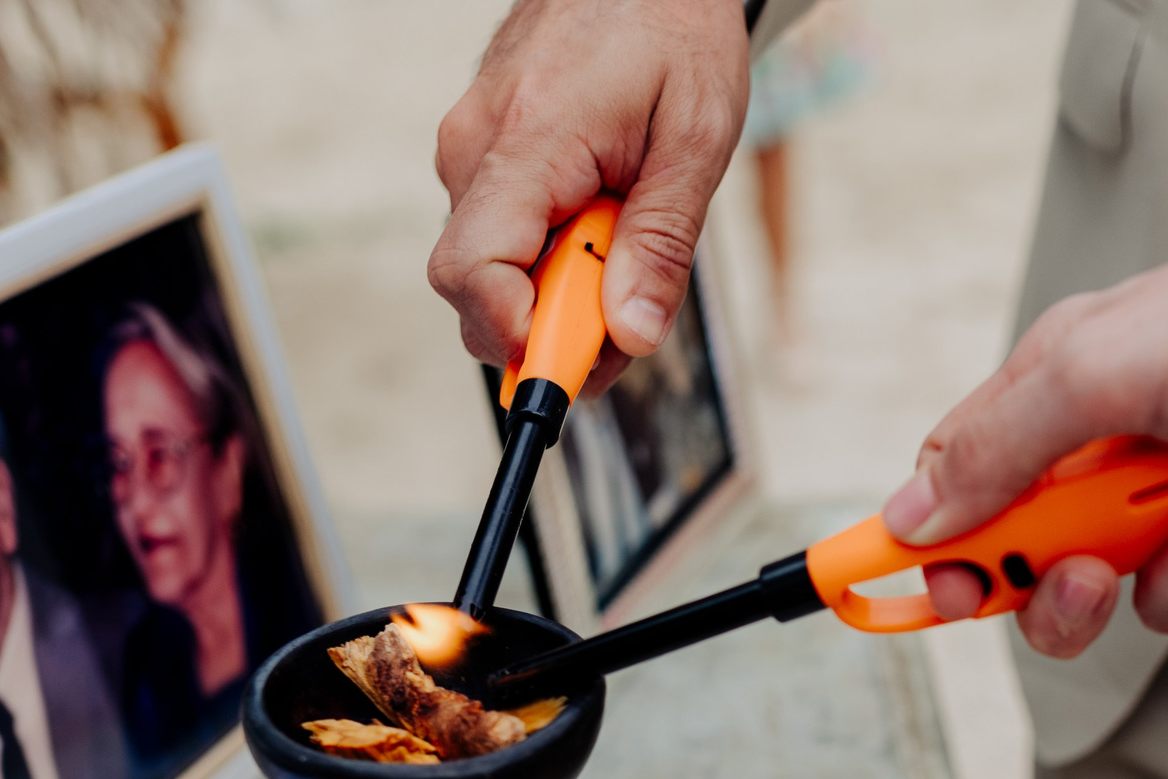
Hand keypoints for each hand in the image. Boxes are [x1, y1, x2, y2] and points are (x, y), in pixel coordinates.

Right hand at [430, 0, 748, 390]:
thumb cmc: (675, 31)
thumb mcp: (697, 137)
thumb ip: (661, 242)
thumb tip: (631, 337)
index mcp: (526, 143)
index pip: (472, 274)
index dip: (517, 336)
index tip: (578, 358)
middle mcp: (474, 151)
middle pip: (479, 292)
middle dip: (553, 329)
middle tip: (631, 315)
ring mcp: (470, 152)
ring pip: (494, 272)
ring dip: (561, 292)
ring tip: (627, 244)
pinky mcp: (483, 156)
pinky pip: (505, 239)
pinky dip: (554, 258)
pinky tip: (603, 225)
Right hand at [881, 195, 1167, 657]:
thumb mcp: (1097, 366)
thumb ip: (995, 450)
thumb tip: (907, 520)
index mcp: (1059, 400)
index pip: (966, 496)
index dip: (945, 554)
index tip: (939, 593)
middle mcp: (1117, 460)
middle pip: (1047, 582)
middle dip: (1071, 591)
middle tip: (1091, 571)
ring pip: (1151, 601)